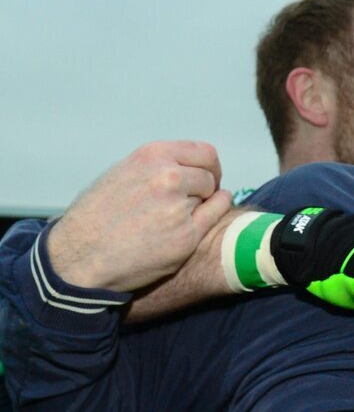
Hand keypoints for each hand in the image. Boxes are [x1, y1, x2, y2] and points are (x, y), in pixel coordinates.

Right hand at [47, 141, 232, 291]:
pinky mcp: (186, 236)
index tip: (208, 176)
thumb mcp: (121, 174)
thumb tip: (188, 167)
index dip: (210, 166)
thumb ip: (156, 167)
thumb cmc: (96, 217)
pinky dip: (216, 213)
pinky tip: (206, 215)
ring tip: (170, 218)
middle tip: (194, 200)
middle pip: (209, 177)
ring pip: (208, 199)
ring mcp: (179, 207)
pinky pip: (215, 217)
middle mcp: (168, 177)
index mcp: (151, 157)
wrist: (79, 257)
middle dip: (204, 188)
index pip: (204, 154)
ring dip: (198, 206)